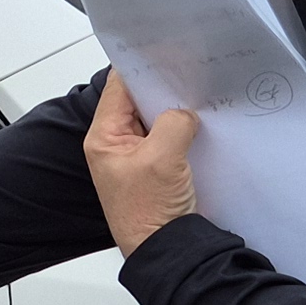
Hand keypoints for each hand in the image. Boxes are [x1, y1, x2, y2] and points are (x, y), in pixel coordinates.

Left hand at [83, 72, 200, 254]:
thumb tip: (183, 112)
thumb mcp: (162, 159)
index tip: (163, 51)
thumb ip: (173, 123)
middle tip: (188, 71)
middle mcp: (117, 146)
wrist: (169, 253)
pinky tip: (201, 125)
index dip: (139, 67)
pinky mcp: (157, 170)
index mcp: (104, 139)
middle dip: (162, 88)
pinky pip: (169, 139)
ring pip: (157, 120)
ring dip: (175, 111)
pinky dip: (183, 131)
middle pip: (138, 102)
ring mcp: (138, 158)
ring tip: (198, 95)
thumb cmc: (151, 215)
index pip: (118, 88)